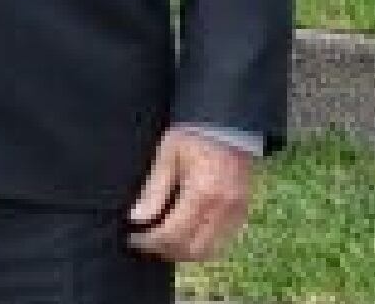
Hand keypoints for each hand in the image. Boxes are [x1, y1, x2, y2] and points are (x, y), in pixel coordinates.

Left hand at [125, 127, 254, 263]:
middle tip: (145, 241)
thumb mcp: (169, 152)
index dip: (149, 241)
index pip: (173, 233)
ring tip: (163, 239)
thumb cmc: (196, 135)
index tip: (133, 237)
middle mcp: (224, 206)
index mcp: (204, 191)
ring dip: (182, 251)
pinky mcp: (241, 212)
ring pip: (206, 252)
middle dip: (164, 250)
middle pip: (190, 249)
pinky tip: (185, 233)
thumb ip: (154, 189)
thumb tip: (137, 219)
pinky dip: (199, 244)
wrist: (230, 123)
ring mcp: (236, 212)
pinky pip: (219, 243)